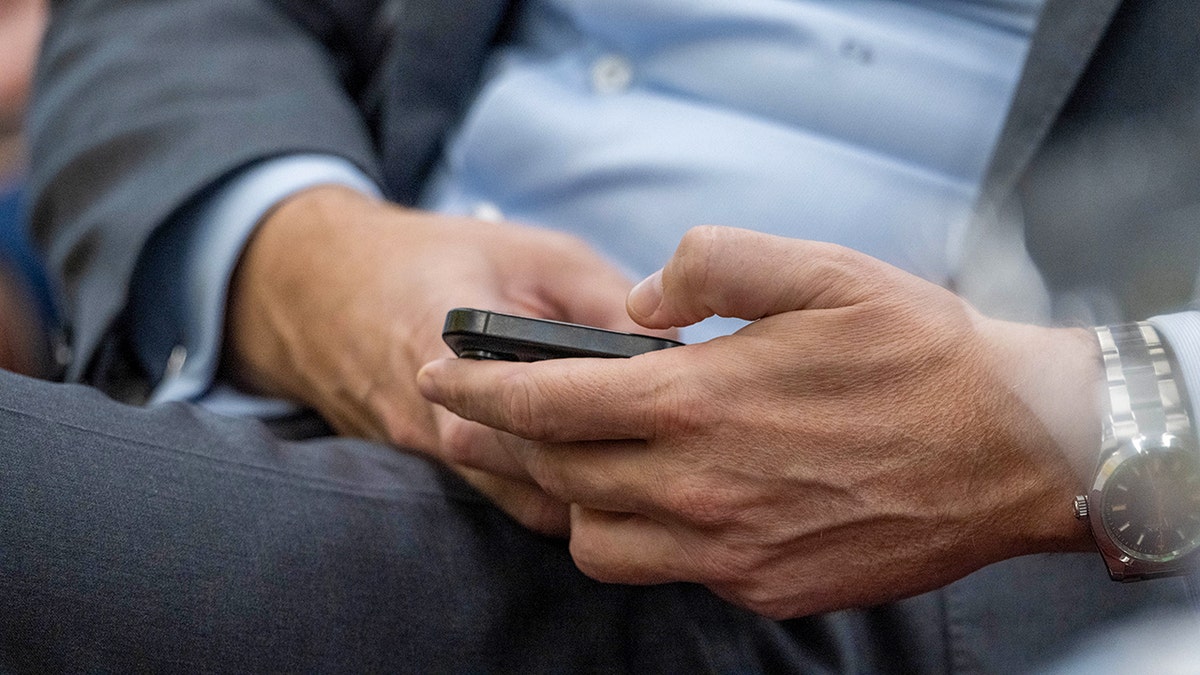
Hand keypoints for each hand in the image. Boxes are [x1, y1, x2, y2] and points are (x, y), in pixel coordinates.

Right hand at [223, 185, 645, 534]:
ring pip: (533, 505)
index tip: (675, 411)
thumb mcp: (530, 254)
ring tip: (642, 458)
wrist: (320, 284)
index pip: (551, 426)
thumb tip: (673, 349)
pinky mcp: (432, 470)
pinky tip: (595, 462)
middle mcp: (440, 425)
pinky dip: (555, 490)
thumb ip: (603, 299)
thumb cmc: (433, 258)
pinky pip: (508, 499)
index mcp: (462, 360)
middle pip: (550, 480)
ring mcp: (432, 457)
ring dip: (589, 489)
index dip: (621, 424)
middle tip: (675, 449)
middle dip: (617, 470)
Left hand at [419, 225, 1102, 617]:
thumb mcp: (816, 270)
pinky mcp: (766, 588)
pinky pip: (672, 571)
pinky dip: (653, 535)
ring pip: (599, 542)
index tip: (440, 375)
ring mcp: (730, 550)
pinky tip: (680, 498)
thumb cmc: (920, 352)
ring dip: (579, 498)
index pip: (548, 402)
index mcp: (698, 402)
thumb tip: (638, 300)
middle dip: (506, 441)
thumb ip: (707, 268)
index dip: (480, 387)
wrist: (1017, 451)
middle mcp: (699, 488)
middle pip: (557, 474)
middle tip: (485, 415)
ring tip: (594, 461)